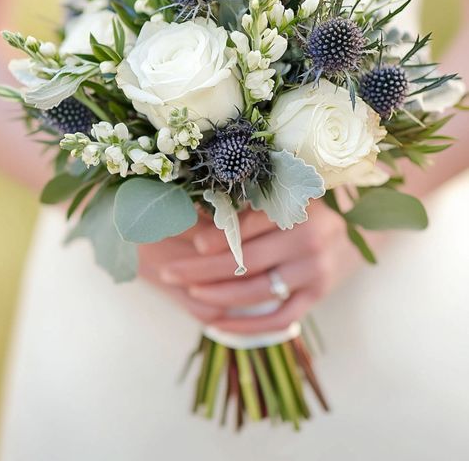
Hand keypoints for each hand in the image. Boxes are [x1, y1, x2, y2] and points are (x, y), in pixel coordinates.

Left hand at [155, 200, 373, 333]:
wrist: (351, 230)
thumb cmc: (304, 208)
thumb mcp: (283, 196)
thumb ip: (247, 206)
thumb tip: (195, 215)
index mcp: (298, 207)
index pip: (251, 226)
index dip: (219, 237)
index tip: (192, 245)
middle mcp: (310, 239)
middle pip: (247, 260)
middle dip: (203, 269)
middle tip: (171, 273)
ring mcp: (315, 271)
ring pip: (259, 290)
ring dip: (219, 295)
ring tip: (190, 293)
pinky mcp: (318, 295)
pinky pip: (279, 318)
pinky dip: (247, 325)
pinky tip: (218, 324)